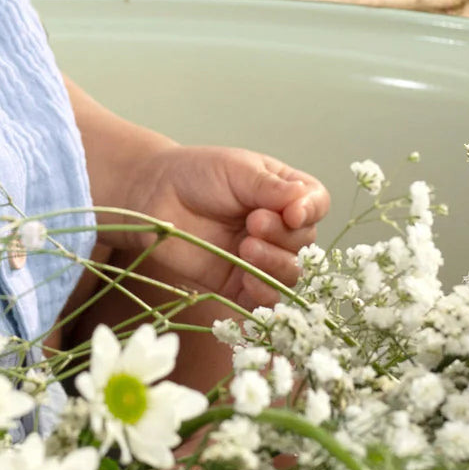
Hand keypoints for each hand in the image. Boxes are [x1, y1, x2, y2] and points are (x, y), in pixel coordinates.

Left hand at [106, 145, 329, 309]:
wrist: (153, 195)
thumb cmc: (195, 173)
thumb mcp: (236, 170)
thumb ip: (271, 188)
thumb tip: (304, 201)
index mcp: (283, 193)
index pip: (315, 203)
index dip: (310, 211)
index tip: (292, 212)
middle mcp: (278, 227)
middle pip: (305, 242)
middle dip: (284, 235)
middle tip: (252, 222)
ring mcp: (261, 257)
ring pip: (290, 273)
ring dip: (274, 263)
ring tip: (246, 246)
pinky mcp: (239, 284)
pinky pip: (264, 299)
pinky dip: (263, 293)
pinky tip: (247, 277)